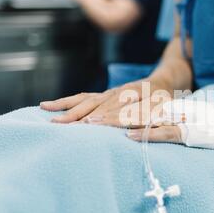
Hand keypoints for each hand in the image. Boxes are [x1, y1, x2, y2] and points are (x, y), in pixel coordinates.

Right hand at [40, 79, 172, 127]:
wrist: (162, 82)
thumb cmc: (165, 100)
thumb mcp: (166, 108)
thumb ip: (153, 119)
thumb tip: (141, 130)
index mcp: (135, 96)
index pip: (117, 109)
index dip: (104, 117)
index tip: (90, 124)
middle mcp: (118, 93)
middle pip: (96, 105)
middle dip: (79, 116)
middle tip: (60, 126)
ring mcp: (108, 93)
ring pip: (85, 101)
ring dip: (68, 109)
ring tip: (50, 117)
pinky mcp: (102, 95)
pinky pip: (82, 97)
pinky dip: (66, 102)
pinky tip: (47, 106)